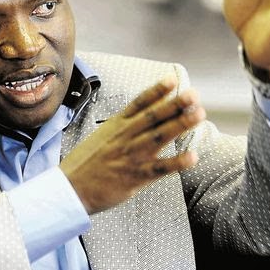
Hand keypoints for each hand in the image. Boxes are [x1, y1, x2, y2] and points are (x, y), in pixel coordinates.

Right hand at [60, 75, 204, 214]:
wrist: (70, 189)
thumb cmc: (85, 164)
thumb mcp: (100, 137)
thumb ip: (120, 128)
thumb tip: (138, 118)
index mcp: (116, 126)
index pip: (139, 104)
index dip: (156, 91)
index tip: (172, 80)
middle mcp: (125, 137)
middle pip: (154, 116)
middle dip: (175, 104)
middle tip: (194, 94)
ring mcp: (131, 156)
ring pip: (160, 136)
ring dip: (181, 124)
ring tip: (199, 114)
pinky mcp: (135, 177)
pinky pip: (160, 168)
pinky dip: (176, 162)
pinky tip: (192, 157)